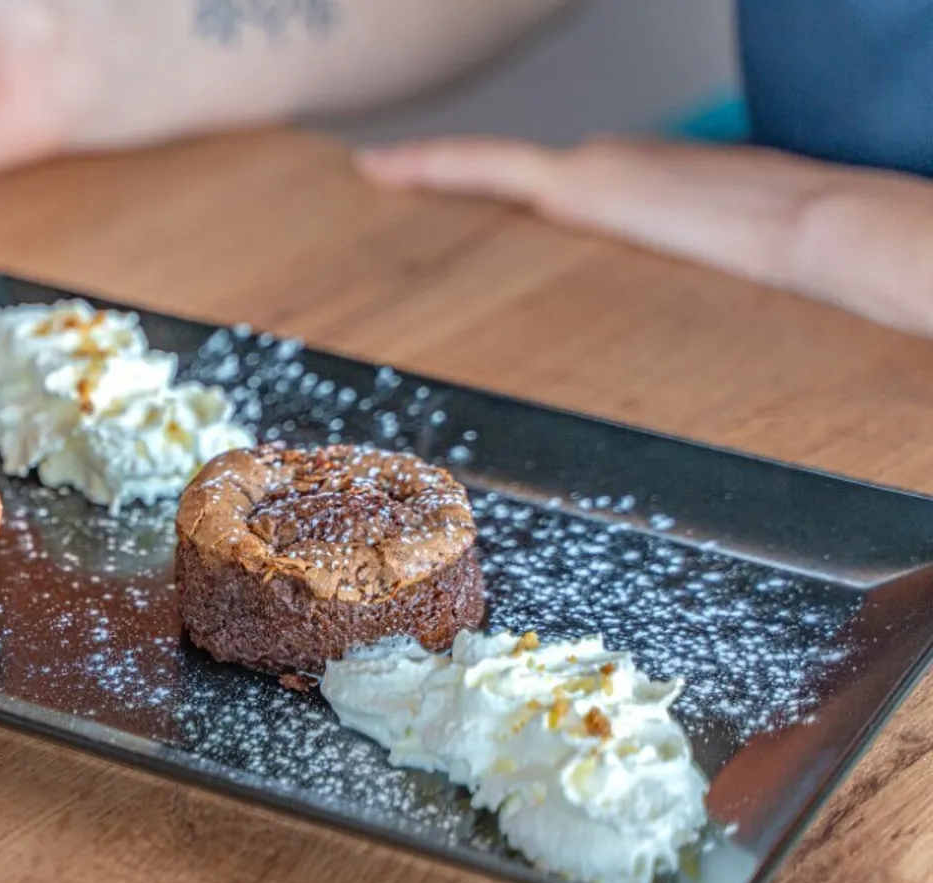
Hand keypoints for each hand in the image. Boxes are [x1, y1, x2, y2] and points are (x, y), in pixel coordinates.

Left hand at [356, 137, 932, 338]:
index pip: (557, 211)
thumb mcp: (707, 304)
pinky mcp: (579, 179)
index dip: (514, 223)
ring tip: (374, 185)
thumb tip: (649, 414)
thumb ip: (659, 334)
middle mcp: (611, 175)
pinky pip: (484, 166)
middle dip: (459, 212)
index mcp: (640, 202)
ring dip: (434, 183)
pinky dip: (431, 164)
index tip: (472, 240)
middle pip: (515, 193)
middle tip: (396, 221)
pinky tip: (378, 167)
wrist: (812, 231)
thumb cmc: (780, 281)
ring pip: (490, 177)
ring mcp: (594, 172)